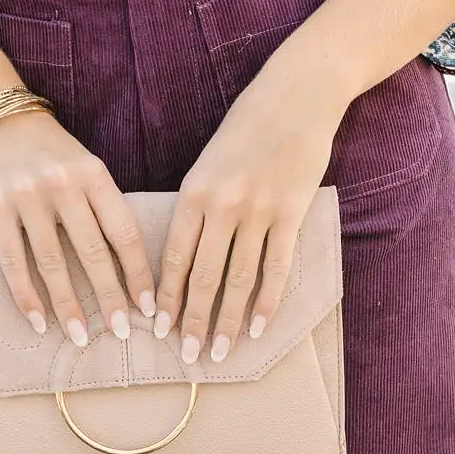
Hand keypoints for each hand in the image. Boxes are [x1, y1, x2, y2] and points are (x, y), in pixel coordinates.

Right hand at [0, 106, 155, 344]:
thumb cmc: (46, 148)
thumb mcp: (83, 164)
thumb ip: (102, 205)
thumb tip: (126, 266)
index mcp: (94, 173)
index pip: (124, 231)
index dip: (139, 273)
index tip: (149, 307)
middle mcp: (63, 185)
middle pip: (93, 252)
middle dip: (110, 297)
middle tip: (122, 332)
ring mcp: (27, 197)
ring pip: (53, 262)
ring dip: (68, 305)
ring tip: (81, 336)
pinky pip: (13, 261)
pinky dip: (26, 295)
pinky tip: (39, 321)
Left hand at [153, 66, 342, 366]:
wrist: (296, 98)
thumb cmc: (247, 128)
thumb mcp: (206, 162)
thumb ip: (196, 206)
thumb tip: (184, 255)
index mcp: (194, 193)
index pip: (173, 258)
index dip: (165, 298)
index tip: (158, 329)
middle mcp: (223, 206)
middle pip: (204, 277)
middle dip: (193, 321)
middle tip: (187, 356)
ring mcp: (259, 212)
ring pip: (240, 280)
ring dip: (230, 322)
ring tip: (221, 351)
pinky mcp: (291, 214)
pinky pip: (276, 268)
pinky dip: (267, 302)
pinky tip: (260, 327)